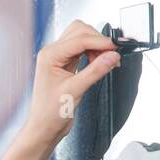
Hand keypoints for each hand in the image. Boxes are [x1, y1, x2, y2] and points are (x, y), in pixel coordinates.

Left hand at [19, 20, 121, 149]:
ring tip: (106, 62)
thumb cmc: (50, 113)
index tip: (115, 47)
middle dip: (98, 41)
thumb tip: (112, 56)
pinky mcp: (65, 64)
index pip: (79, 39)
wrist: (44, 128)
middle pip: (80, 32)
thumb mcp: (75, 91)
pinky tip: (99, 64)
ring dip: (96, 47)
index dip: (100, 41)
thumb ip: (95, 71)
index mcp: (49, 56)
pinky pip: (82, 50)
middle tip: (111, 55)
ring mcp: (58, 58)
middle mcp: (52, 53)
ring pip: (82, 39)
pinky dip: (93, 53)